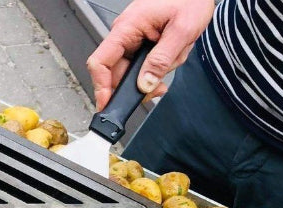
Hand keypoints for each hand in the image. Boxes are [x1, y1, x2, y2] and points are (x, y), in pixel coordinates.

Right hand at [87, 0, 214, 109]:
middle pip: (117, 72)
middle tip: (157, 88)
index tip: (107, 105)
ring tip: (173, 57)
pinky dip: (156, 67)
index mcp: (127, 27)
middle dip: (139, 84)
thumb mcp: (182, 30)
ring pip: (133, 71)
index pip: (100, 62)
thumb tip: (145, 84)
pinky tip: (170, 57)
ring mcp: (131, 38)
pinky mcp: (139, 42)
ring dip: (154, 72)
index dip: (101, 87)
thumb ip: (162, 60)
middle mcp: (125, 33)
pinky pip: (141, 64)